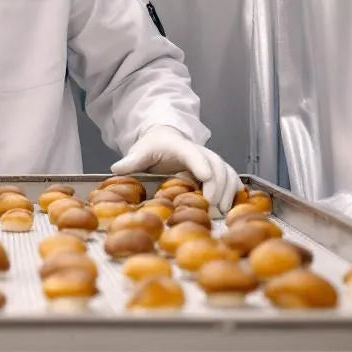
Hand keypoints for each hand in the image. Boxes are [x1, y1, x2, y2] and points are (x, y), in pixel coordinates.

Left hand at [109, 126, 241, 213]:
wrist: (164, 138)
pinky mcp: (216, 170)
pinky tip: (232, 207)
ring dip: (228, 191)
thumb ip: (132, 161)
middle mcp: (199, 152)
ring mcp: (210, 160)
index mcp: (180, 146)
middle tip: (213, 207)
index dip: (199, 164)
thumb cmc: (153, 147)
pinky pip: (231, 178)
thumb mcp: (140, 151)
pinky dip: (234, 191)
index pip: (192, 153)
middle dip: (217, 185)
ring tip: (222, 212)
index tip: (204, 177)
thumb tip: (117, 168)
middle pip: (215, 165)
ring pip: (227, 172)